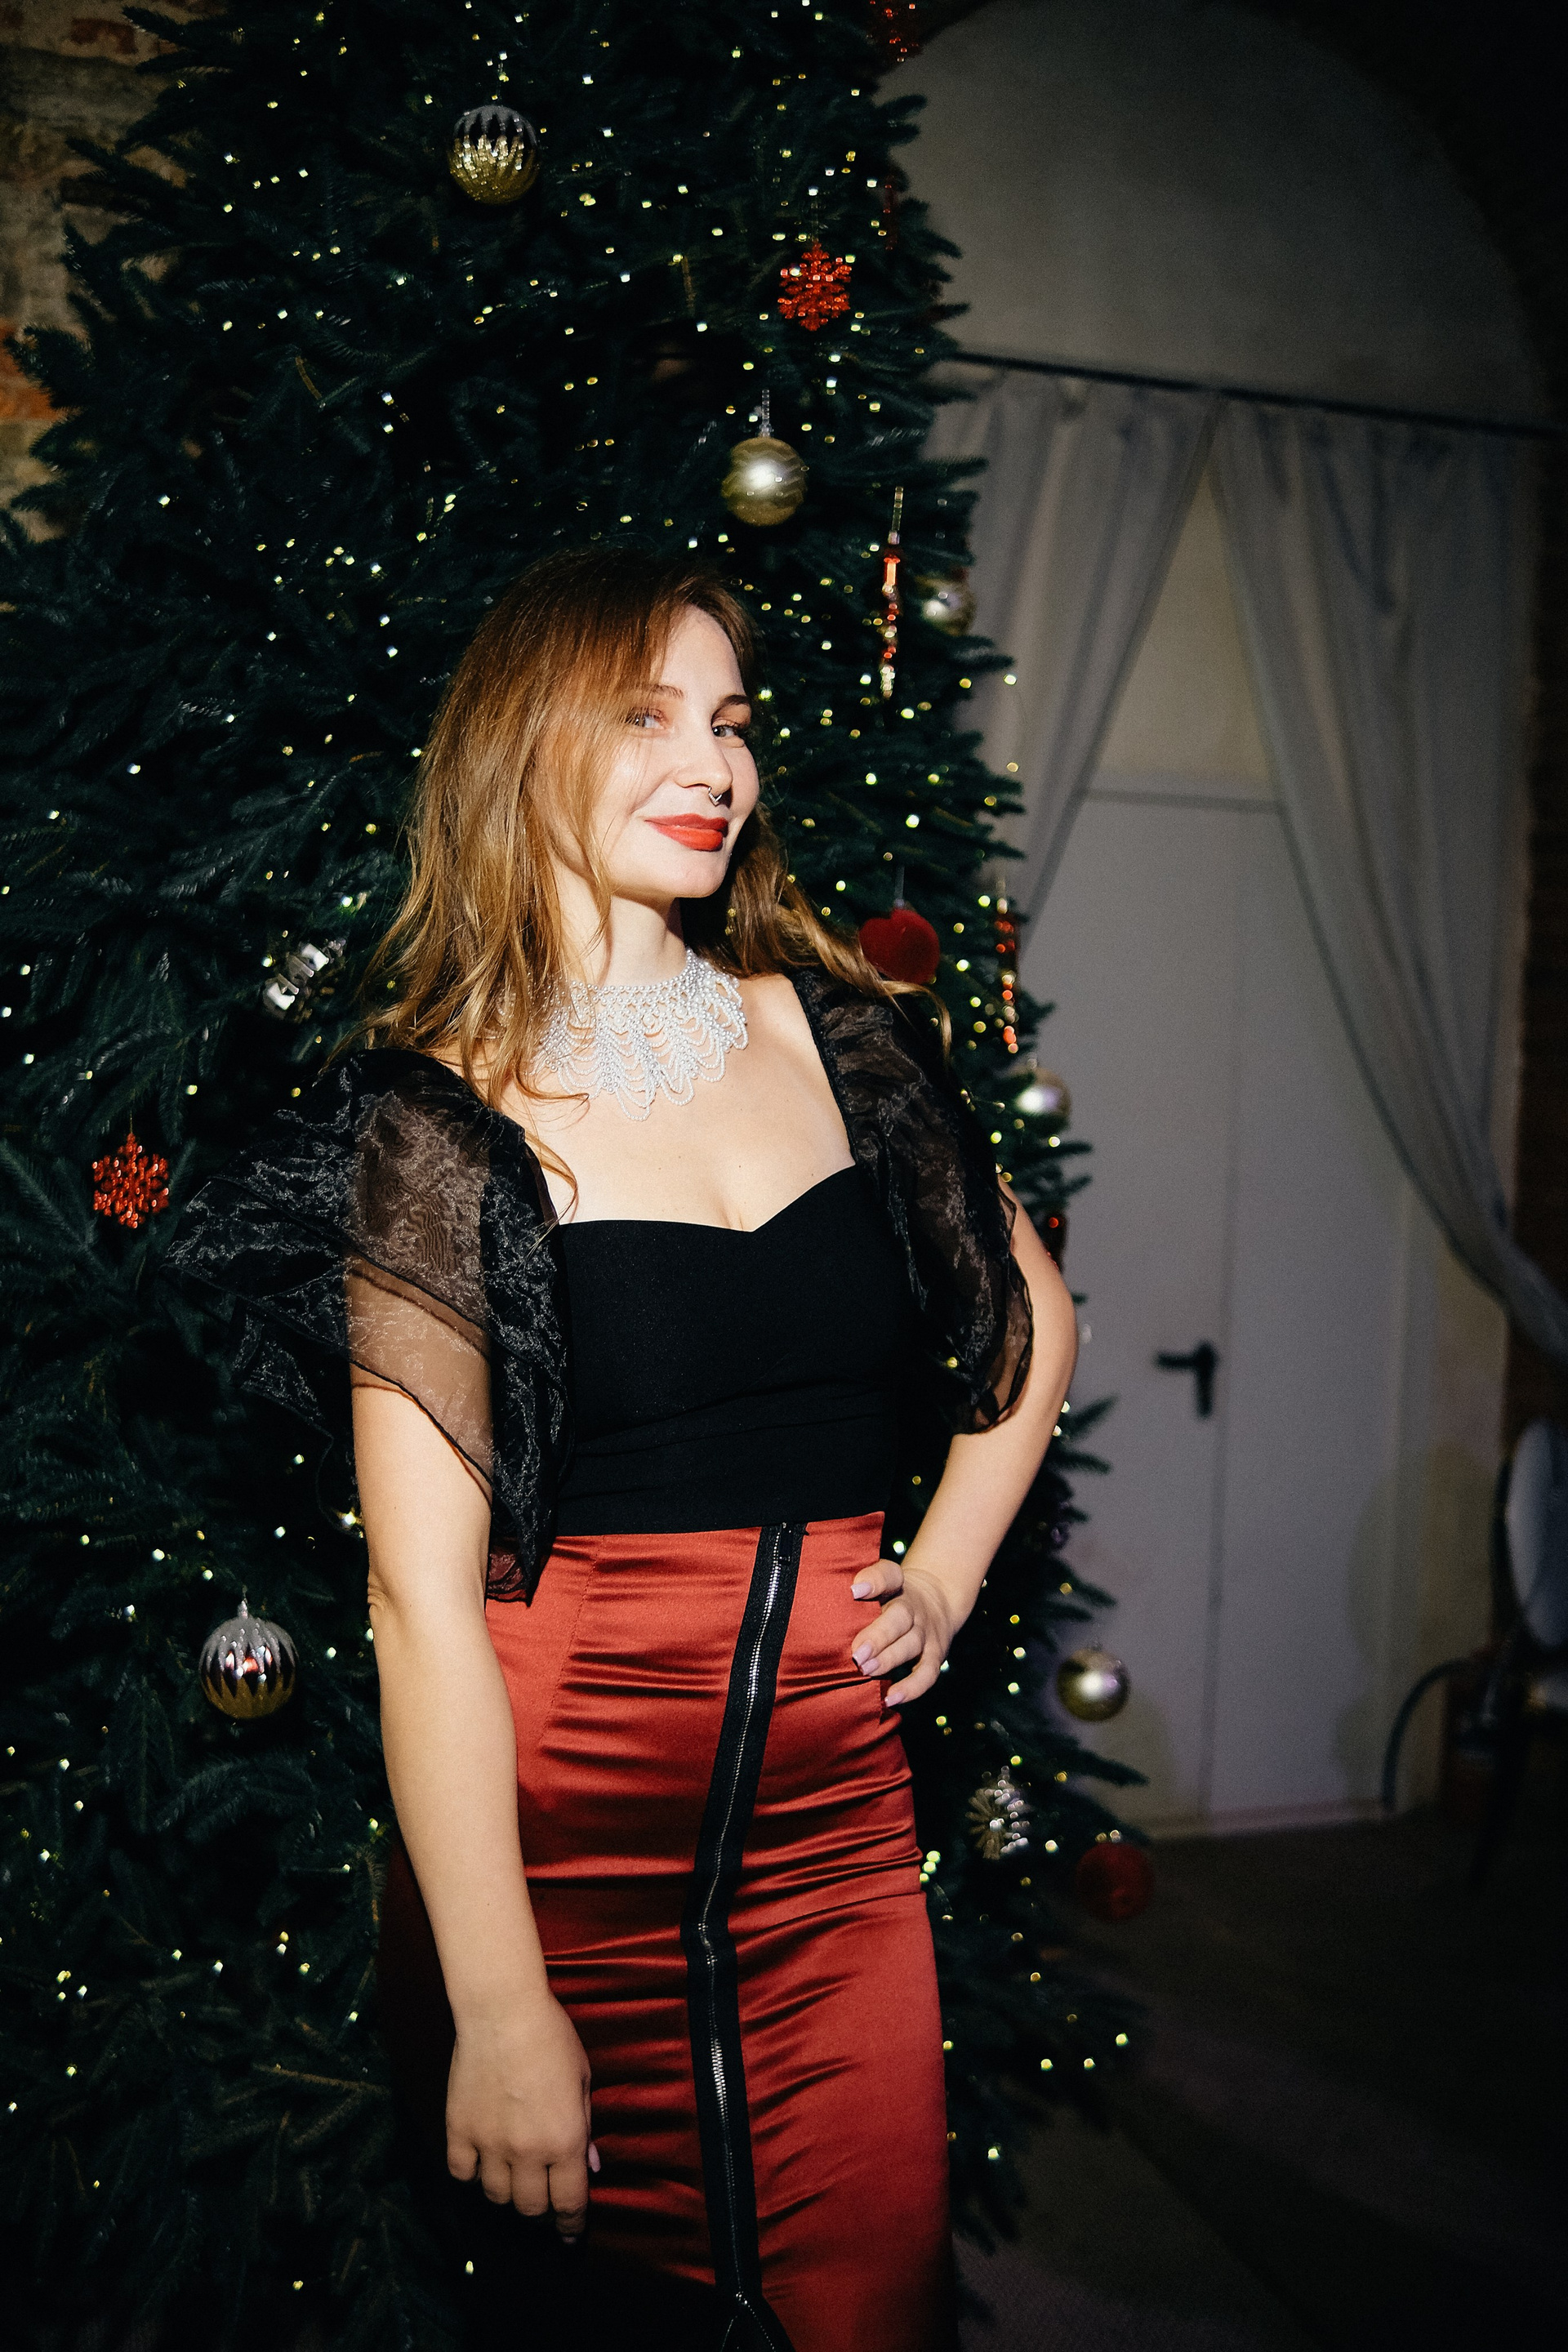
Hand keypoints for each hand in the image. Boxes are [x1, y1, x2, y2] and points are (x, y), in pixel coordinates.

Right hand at [446, 1990, 598, 2236]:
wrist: (502, 2011)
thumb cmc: (552, 2037)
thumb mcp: (582, 2079)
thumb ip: (585, 2126)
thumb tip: (590, 2165)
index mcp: (565, 2141)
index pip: (569, 2203)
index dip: (571, 2224)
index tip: (570, 2233)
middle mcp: (527, 2152)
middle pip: (530, 2207)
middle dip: (540, 2208)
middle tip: (541, 2197)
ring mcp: (489, 2145)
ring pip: (495, 2195)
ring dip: (507, 2192)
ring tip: (511, 2176)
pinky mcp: (459, 2131)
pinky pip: (462, 2173)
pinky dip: (472, 2174)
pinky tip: (480, 2161)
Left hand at [849, 1557, 959, 1706]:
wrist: (938, 1597)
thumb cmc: (889, 1597)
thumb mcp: (880, 1585)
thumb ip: (855, 1594)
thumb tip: (819, 1608)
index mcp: (895, 1584)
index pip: (888, 1574)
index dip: (874, 1581)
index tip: (854, 1590)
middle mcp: (912, 1607)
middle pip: (900, 1617)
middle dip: (878, 1635)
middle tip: (857, 1653)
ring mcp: (925, 1631)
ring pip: (912, 1644)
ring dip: (889, 1659)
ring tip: (866, 1670)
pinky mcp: (935, 1654)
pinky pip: (927, 1673)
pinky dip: (911, 1688)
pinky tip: (891, 1698)